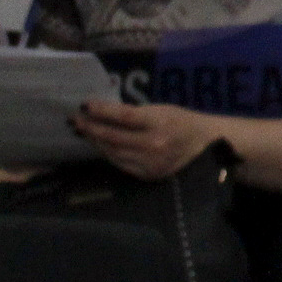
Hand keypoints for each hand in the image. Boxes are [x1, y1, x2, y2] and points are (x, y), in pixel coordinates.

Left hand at [73, 100, 222, 181]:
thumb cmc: (182, 121)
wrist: (206, 145)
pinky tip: (99, 145)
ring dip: (96, 142)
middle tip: (74, 120)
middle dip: (91, 128)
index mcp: (160, 123)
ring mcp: (151, 163)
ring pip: (114, 153)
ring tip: (83, 131)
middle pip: (114, 137)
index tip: (84, 105)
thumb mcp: (161, 109)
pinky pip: (121, 164)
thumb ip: (134, 113)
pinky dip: (108, 153)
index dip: (102, 111)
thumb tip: (102, 113)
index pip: (124, 117)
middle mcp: (154, 145)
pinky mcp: (148, 175)